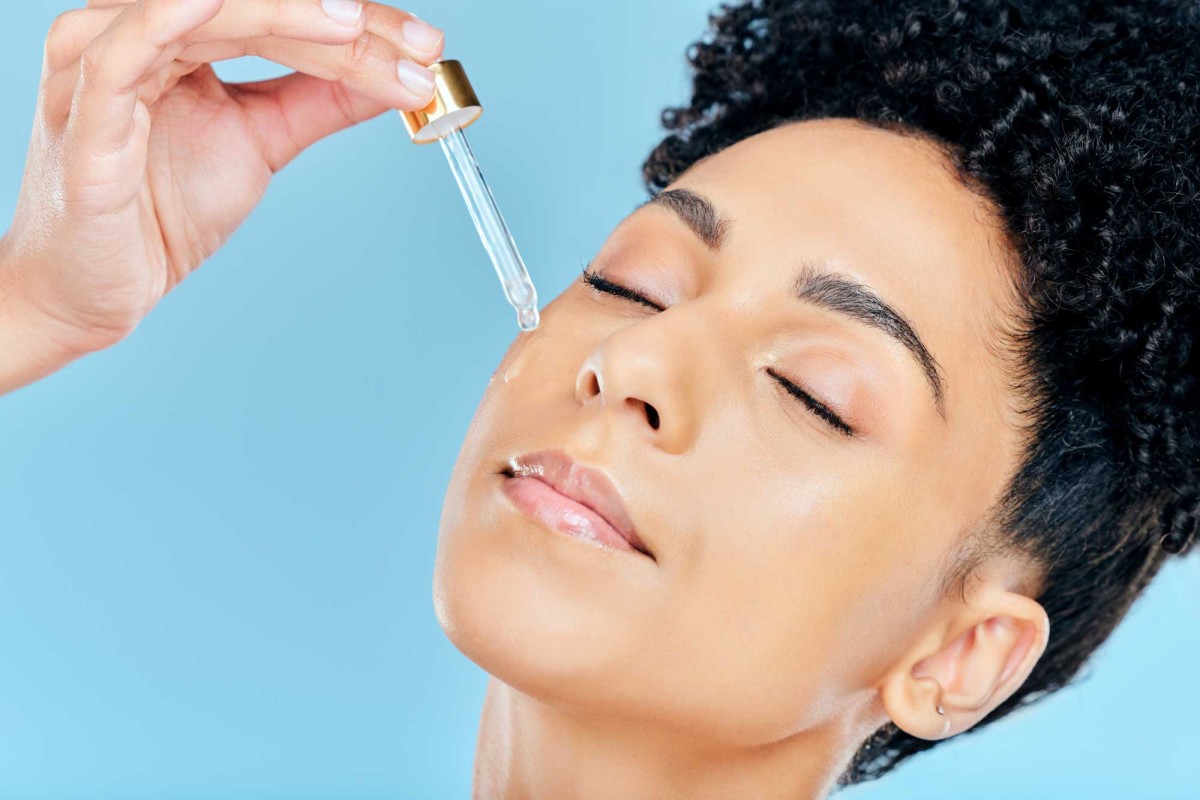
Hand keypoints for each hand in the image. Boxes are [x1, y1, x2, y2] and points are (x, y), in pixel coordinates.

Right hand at [0, 0, 443, 389]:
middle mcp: (134, 31)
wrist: (97, 288)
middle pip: (252, 2)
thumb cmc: (160, 208)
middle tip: (419, 49)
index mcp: (175, 32)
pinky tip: (224, 9)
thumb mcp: (260, 141)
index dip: (361, 23)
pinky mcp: (84, 114)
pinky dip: (172, 22)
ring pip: (204, 13)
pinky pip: (124, 52)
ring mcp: (102, 66)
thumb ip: (319, 100)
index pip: (278, 7)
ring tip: (355, 29)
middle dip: (347, 23)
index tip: (426, 47)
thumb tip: (393, 74)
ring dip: (289, 16)